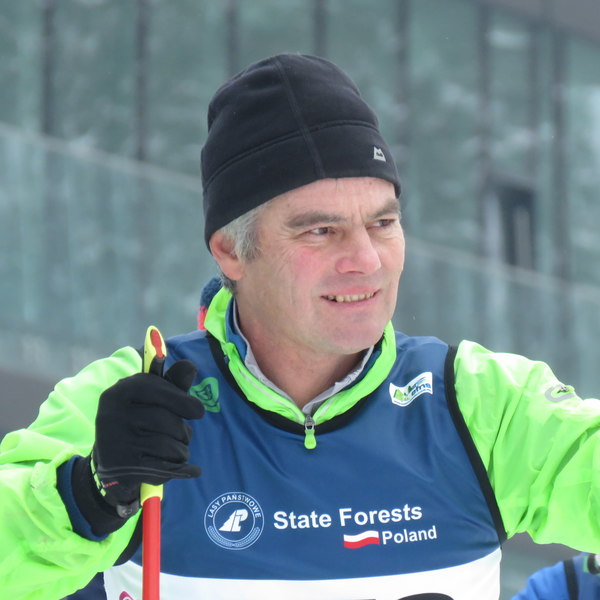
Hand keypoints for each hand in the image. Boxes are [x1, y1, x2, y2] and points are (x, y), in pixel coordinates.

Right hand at [92, 360, 203, 516]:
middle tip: (185, 435)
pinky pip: (166, 468)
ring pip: (169, 446)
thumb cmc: (140, 421)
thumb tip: (190, 366)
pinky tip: (192, 470)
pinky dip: (184, 469)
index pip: (159, 389)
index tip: (198, 412)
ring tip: (177, 450)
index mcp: (120, 392)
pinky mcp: (124, 469)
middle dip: (183, 430)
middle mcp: (113, 416)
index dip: (183, 401)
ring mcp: (117, 443)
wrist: (113, 463)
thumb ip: (173, 383)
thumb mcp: (153, 399)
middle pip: (167, 421)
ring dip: (182, 450)